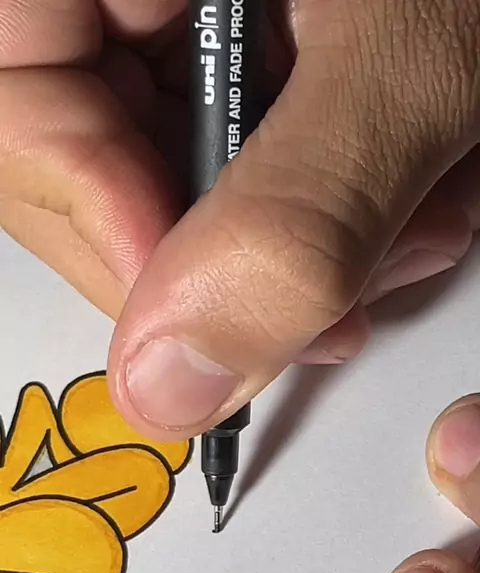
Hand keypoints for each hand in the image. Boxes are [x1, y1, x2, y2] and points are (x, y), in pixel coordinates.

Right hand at [2, 3, 479, 439]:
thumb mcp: (410, 60)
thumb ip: (289, 222)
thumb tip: (168, 385)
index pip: (25, 122)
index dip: (110, 239)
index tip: (212, 326)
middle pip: (94, 167)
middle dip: (235, 263)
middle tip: (334, 309)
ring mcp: (186, 18)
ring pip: (182, 180)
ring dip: (303, 247)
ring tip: (413, 235)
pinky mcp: (251, 50)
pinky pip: (246, 159)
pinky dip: (331, 207)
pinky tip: (412, 198)